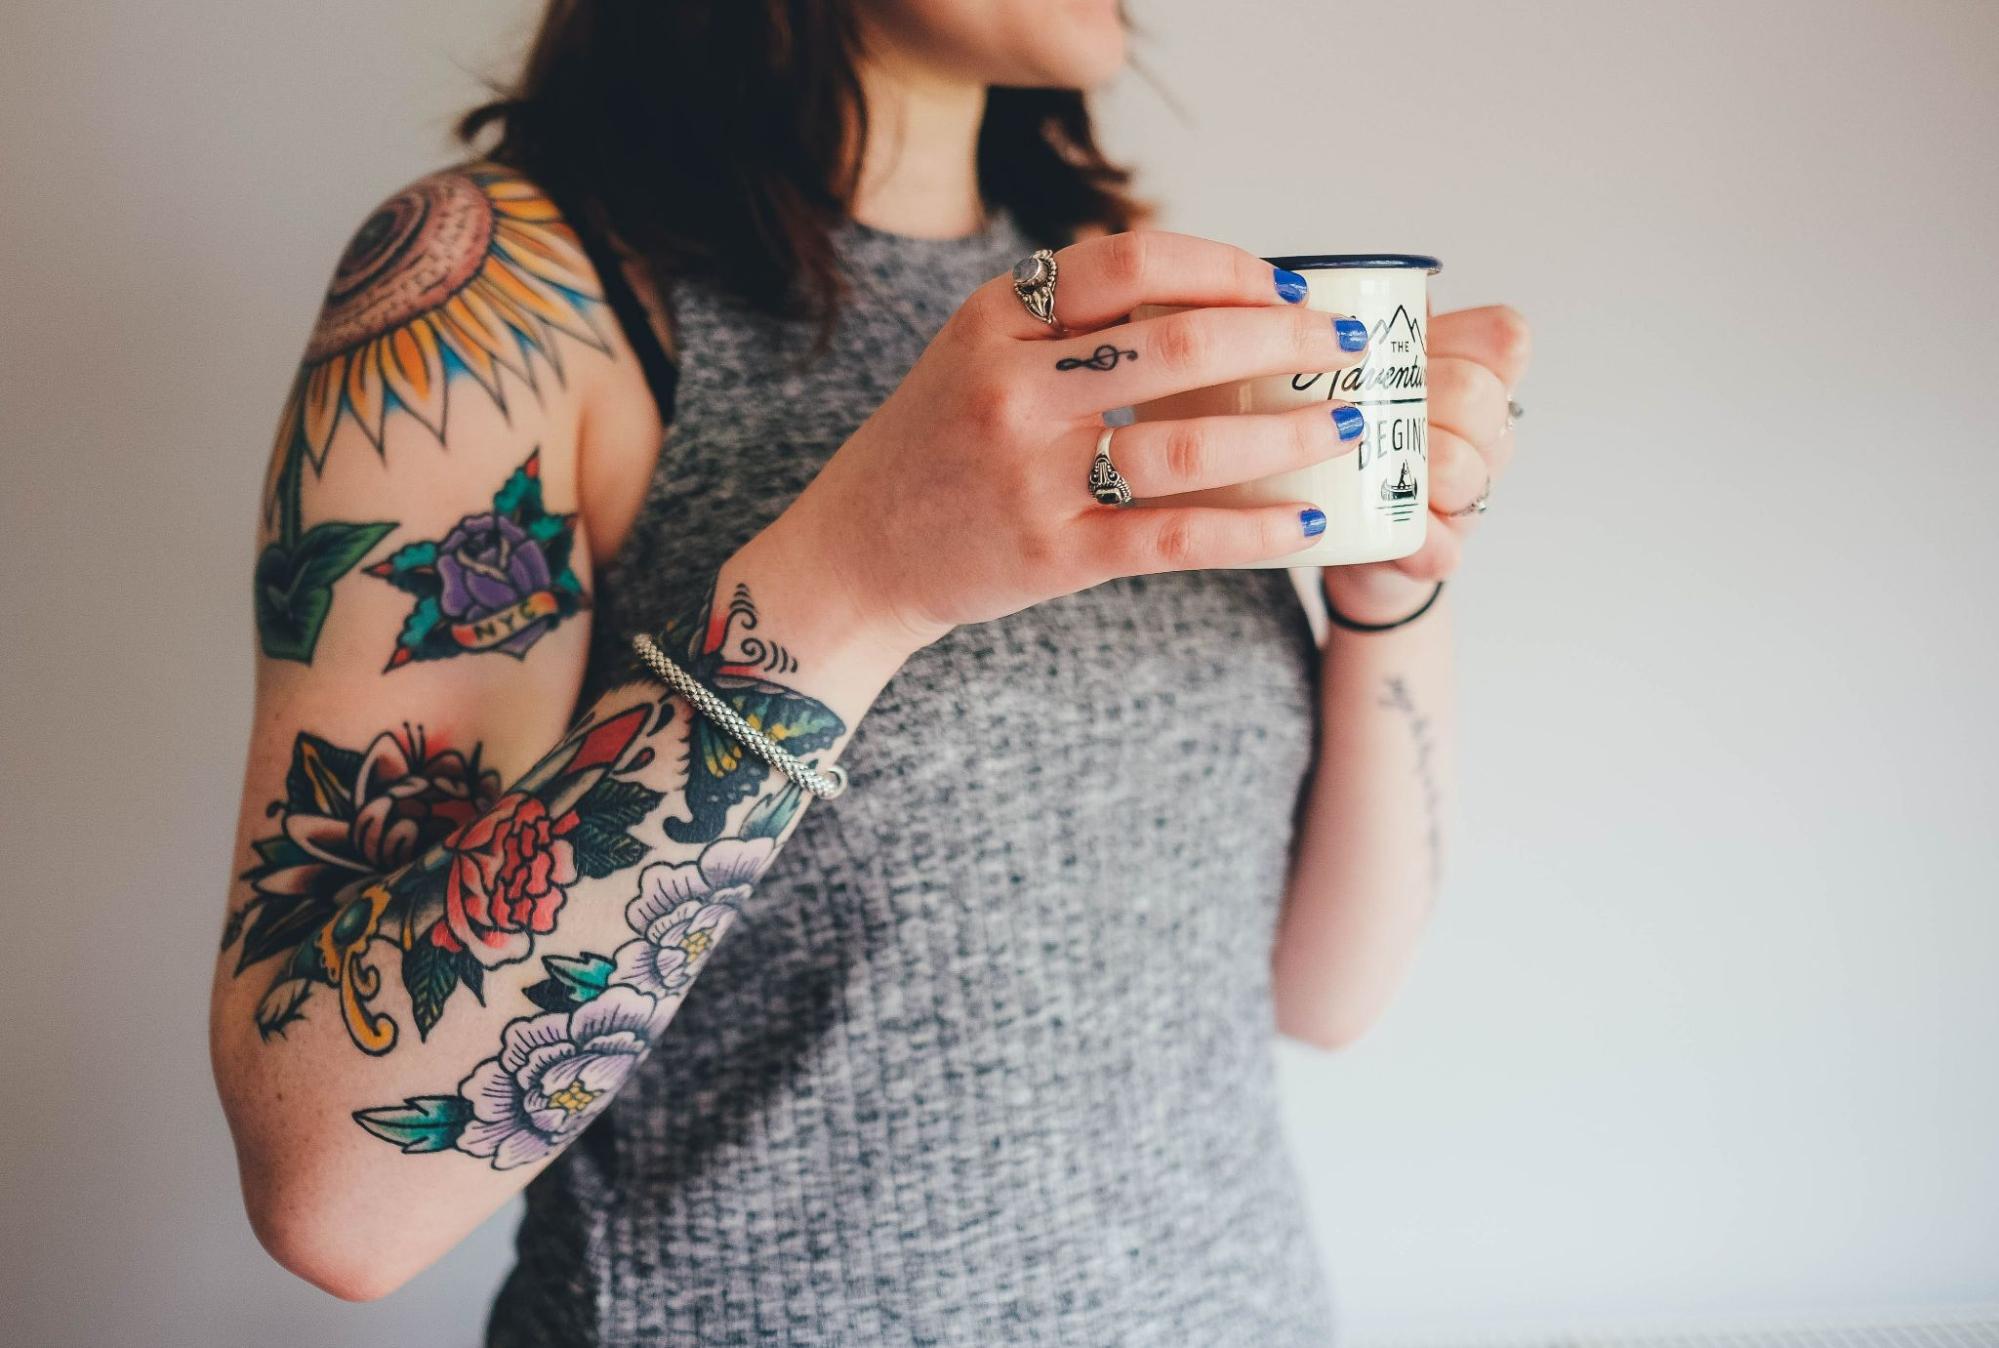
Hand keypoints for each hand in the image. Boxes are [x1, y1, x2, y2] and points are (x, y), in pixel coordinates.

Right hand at [772, 232, 1374, 658]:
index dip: (1227, 267)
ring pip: (1193, 442)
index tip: (1289, 287)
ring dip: (1290, 432)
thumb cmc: (934, 449)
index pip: (1132, 262)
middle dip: (1284, 341)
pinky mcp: (1054, 554)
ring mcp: (1033, 475)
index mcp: (995, 320)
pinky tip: (1303, 522)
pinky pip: (1176, 535)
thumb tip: (1212, 298)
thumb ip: (1067, 324)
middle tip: (1344, 349)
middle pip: (1180, 343)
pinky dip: (1252, 530)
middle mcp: (1012, 388)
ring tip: (1348, 423)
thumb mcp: (975, 355)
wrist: (856, 555)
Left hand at [1321, 305, 1532, 623]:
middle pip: (1478, 395)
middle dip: (1416, 398)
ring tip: (1362, 462)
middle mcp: (1488, 435)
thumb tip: (1331, 280)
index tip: (1405, 352)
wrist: (1339, 532)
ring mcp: (1471, 497)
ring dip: (1409, 465)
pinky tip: (1385, 530)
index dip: (1459, 340)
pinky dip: (1411, 538)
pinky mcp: (1442, 553)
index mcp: (1476, 378)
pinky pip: (1443, 544)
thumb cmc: (1353, 432)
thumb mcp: (1360, 370)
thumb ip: (1361, 324)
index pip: (1504, 338)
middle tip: (1360, 408)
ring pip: (1461, 467)